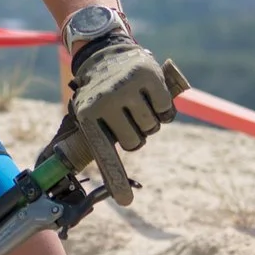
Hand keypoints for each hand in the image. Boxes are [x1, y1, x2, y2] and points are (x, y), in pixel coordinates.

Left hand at [68, 35, 178, 205]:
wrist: (104, 52)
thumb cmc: (98, 93)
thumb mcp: (89, 114)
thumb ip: (102, 143)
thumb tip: (119, 194)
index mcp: (88, 116)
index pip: (105, 154)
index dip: (116, 178)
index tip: (126, 202)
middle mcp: (106, 102)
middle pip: (135, 143)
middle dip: (136, 136)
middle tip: (127, 118)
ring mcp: (127, 88)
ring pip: (152, 127)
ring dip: (150, 121)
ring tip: (136, 104)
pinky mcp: (148, 76)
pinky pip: (166, 111)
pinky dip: (164, 110)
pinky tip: (152, 97)